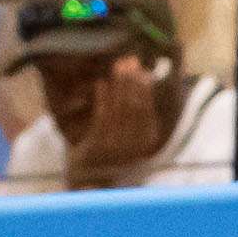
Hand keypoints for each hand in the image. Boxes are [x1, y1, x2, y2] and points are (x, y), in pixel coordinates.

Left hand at [65, 52, 170, 176]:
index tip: (141, 69)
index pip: (147, 111)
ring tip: (116, 66)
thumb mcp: (129, 130)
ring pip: (119, 111)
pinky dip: (102, 99)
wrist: (90, 176)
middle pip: (134, 108)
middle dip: (132, 82)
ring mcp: (116, 149)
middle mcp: (134, 148)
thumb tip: (144, 73)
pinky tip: (101, 83)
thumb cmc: (111, 147)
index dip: (145, 88)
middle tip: (128, 60)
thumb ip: (137, 107)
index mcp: (146, 143)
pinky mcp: (98, 148)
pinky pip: (102, 118)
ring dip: (118, 86)